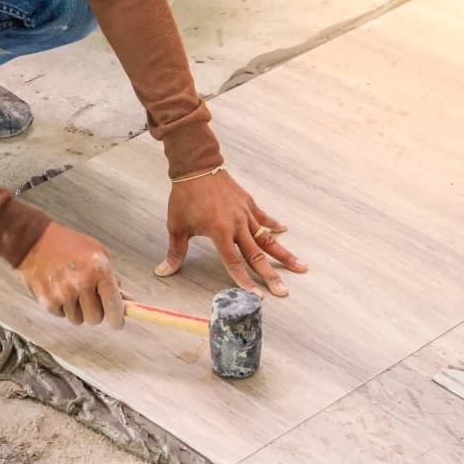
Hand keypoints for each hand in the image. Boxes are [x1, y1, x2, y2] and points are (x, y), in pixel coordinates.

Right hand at [18, 222, 124, 328]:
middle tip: (89, 298)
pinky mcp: (48, 301)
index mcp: (99, 270)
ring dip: (77, 310)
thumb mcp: (98, 253)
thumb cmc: (69, 245)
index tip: (118, 322)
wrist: (35, 242)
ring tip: (71, 290)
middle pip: (96, 318)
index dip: (117, 318)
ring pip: (78, 319)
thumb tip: (127, 300)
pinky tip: (58, 289)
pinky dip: (62, 307)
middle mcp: (82, 283)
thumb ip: (113, 278)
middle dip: (94, 311)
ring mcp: (64, 294)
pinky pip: (62, 316)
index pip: (114, 305)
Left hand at [155, 170, 307, 296]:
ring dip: (283, 254)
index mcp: (219, 232)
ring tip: (301, 267)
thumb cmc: (185, 197)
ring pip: (267, 238)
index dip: (244, 281)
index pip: (234, 262)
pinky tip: (284, 230)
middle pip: (257, 255)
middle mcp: (237, 224)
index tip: (257, 296)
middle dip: (270, 275)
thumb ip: (175, 252)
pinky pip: (263, 216)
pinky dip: (273, 224)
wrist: (196, 166)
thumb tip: (162, 272)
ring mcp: (245, 213)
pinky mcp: (248, 202)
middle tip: (284, 292)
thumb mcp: (176, 226)